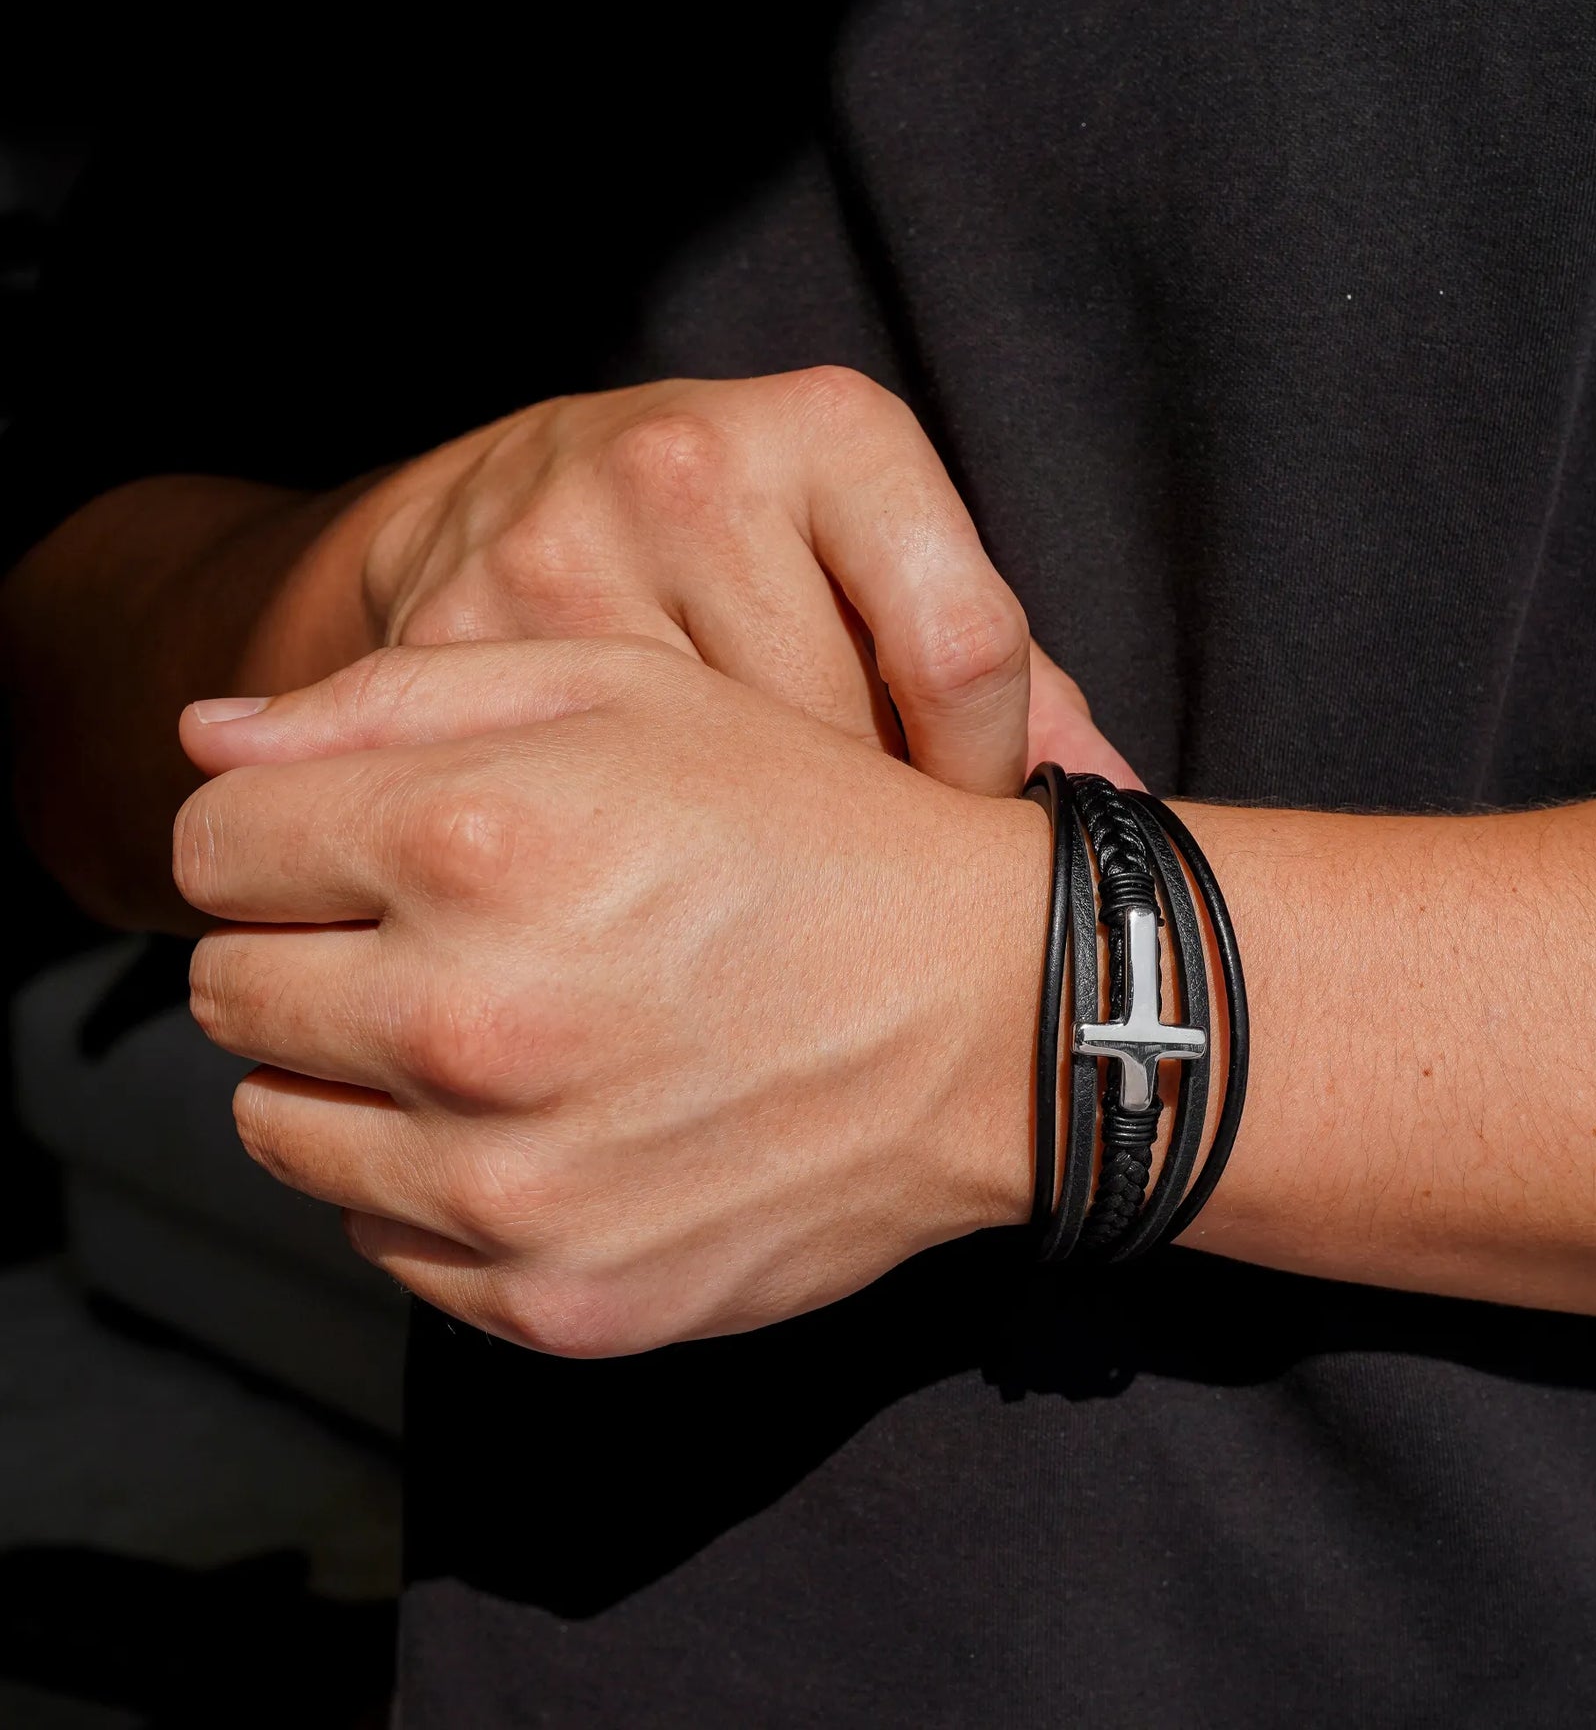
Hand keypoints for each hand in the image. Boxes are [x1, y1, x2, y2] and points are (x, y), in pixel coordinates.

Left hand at [176, 639, 1043, 1355]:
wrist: (989, 1019)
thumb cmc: (810, 832)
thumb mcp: (636, 695)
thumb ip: (398, 696)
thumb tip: (204, 742)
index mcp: (474, 839)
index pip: (211, 846)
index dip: (284, 833)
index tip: (366, 842)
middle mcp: (469, 1024)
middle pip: (224, 992)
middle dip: (307, 949)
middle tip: (443, 934)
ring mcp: (511, 1184)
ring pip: (278, 1131)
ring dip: (350, 1075)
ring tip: (491, 1029)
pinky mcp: (557, 1300)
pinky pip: (385, 1242)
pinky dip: (432, 1183)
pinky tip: (549, 1122)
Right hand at [314, 367, 1135, 790]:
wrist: (493, 511)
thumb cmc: (737, 548)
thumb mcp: (874, 556)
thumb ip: (998, 677)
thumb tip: (1114, 806)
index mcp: (832, 430)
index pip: (961, 648)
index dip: (985, 771)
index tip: (965, 811)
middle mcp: (690, 468)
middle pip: (840, 730)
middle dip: (866, 819)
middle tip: (856, 859)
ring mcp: (561, 550)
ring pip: (717, 786)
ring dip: (757, 848)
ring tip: (759, 855)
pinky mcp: (460, 642)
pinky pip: (598, 803)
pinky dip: (644, 848)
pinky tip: (656, 851)